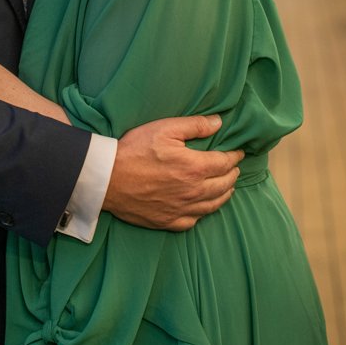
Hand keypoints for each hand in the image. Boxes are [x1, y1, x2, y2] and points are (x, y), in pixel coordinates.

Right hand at [103, 116, 242, 230]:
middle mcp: (193, 192)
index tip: (238, 152)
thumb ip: (194, 125)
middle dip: (232, 174)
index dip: (234, 156)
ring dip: (224, 194)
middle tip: (234, 168)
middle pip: (224, 185)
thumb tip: (219, 123)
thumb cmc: (134, 150)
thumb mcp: (164, 129)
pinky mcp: (169, 221)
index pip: (225, 163)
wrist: (107, 179)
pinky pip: (195, 220)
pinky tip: (203, 206)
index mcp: (194, 168)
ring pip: (214, 205)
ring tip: (227, 187)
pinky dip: (204, 212)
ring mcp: (182, 209)